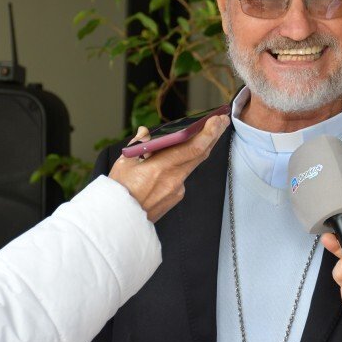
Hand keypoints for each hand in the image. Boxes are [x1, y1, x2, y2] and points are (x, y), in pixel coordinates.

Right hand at [109, 115, 229, 221]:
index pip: (192, 148)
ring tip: (208, 132)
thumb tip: (147, 133)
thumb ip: (139, 144)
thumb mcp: (124, 162)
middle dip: (213, 135)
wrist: (119, 220)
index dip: (208, 133)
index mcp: (160, 168)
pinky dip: (182, 164)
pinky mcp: (177, 196)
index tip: (217, 120)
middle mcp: (173, 180)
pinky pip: (183, 175)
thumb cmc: (119, 191)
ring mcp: (177, 190)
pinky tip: (180, 156)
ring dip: (201, 148)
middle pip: (200, 154)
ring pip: (192, 164)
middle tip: (222, 121)